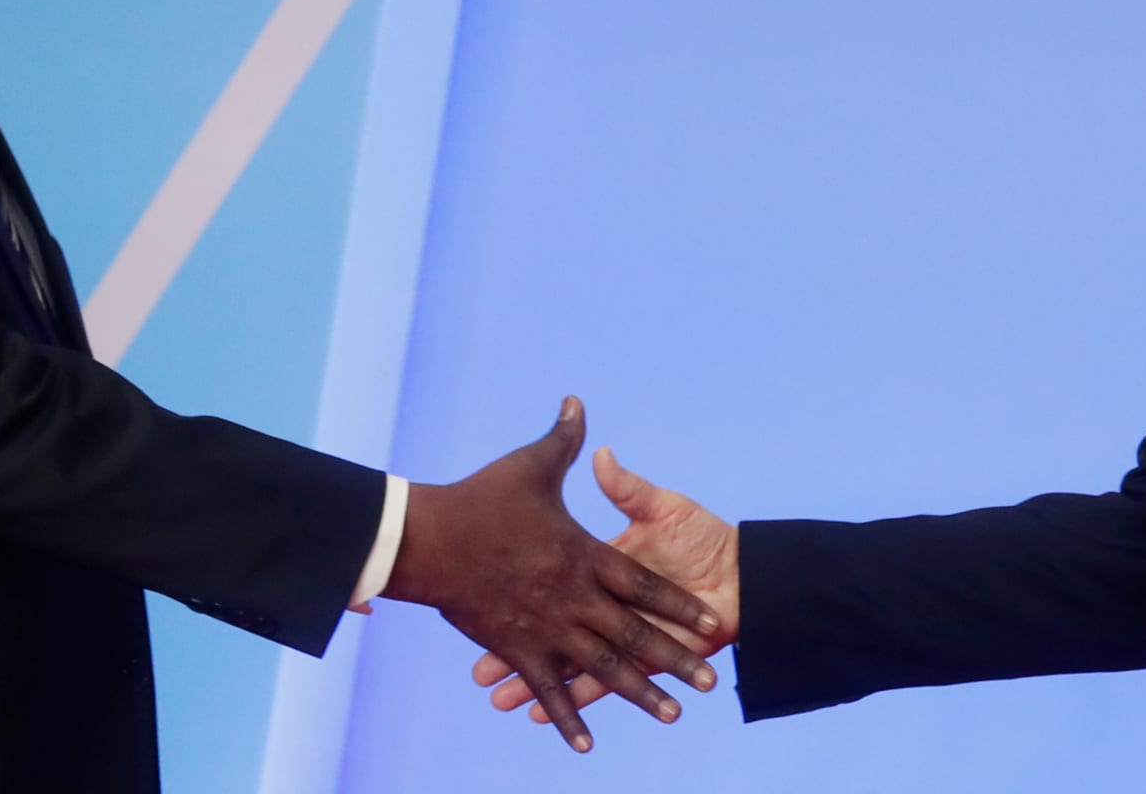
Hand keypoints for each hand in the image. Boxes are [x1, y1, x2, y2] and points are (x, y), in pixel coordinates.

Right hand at [382, 397, 720, 752]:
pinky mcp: (518, 646)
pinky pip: (549, 686)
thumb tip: (579, 403)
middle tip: (709, 680)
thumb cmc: (482, 498)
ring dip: (638, 693)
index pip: (645, 585)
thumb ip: (564, 441)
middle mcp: (574, 595)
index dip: (680, 604)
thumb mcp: (531, 466)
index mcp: (584, 553)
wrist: (431, 537)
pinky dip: (567, 714)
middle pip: (635, 634)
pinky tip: (588, 741)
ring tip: (672, 715)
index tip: (713, 622)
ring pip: (603, 667)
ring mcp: (547, 625)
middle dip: (675, 658)